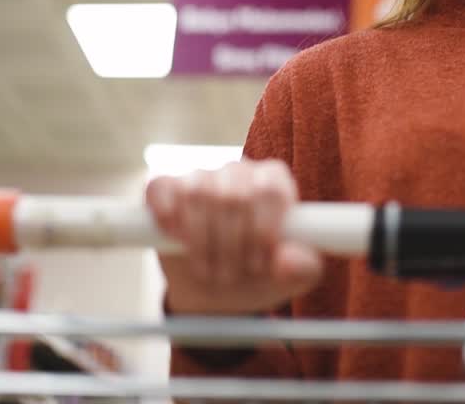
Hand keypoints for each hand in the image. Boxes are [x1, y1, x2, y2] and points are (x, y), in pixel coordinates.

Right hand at [146, 159, 322, 314]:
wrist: (215, 293)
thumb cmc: (257, 278)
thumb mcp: (291, 280)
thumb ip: (303, 269)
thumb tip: (288, 259)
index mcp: (274, 182)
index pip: (270, 189)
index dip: (263, 229)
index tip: (259, 263)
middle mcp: (238, 172)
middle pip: (233, 195)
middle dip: (231, 245)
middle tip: (230, 275)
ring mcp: (200, 176)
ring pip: (197, 193)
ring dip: (201, 241)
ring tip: (209, 269)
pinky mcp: (165, 188)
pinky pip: (161, 189)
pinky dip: (167, 217)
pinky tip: (178, 239)